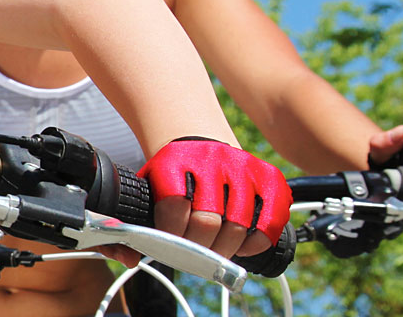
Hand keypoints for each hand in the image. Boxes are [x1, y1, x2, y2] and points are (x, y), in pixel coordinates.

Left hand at [141, 138, 291, 258]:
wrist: (199, 145)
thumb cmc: (173, 175)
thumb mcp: (149, 185)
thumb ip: (136, 218)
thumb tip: (130, 257)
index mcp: (175, 159)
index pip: (174, 205)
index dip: (171, 235)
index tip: (168, 246)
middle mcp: (212, 159)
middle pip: (208, 221)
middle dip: (197, 249)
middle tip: (193, 257)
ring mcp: (244, 166)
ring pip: (239, 225)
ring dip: (225, 250)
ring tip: (214, 253)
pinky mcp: (270, 177)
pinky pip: (271, 221)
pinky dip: (256, 242)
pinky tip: (241, 245)